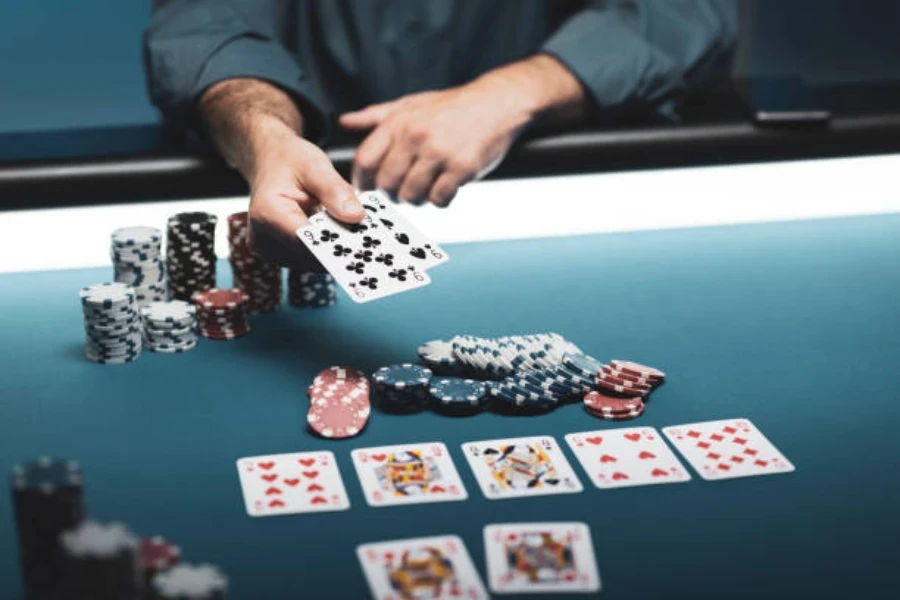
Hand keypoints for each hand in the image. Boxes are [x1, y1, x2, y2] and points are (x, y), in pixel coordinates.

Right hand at [247, 121, 364, 265]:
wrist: (270, 164)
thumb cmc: (288, 161)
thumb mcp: (314, 164)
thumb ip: (334, 190)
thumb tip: (356, 216)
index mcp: (267, 214)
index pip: (307, 240)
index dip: (337, 243)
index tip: (365, 242)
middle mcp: (265, 240)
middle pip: (312, 255)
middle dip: (342, 247)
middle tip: (372, 238)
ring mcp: (272, 252)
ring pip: (315, 262)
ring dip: (337, 248)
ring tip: (358, 232)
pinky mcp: (283, 257)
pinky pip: (312, 259)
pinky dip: (330, 248)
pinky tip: (343, 233)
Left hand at [340, 82, 530, 206]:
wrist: (497, 103)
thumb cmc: (451, 106)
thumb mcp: (411, 104)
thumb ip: (376, 116)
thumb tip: (345, 121)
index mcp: (399, 122)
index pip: (366, 160)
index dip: (362, 181)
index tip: (367, 189)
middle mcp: (416, 137)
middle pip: (387, 183)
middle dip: (392, 194)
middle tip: (402, 191)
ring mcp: (439, 153)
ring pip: (412, 195)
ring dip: (416, 199)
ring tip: (425, 189)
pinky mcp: (462, 168)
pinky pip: (439, 198)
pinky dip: (440, 200)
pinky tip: (445, 188)